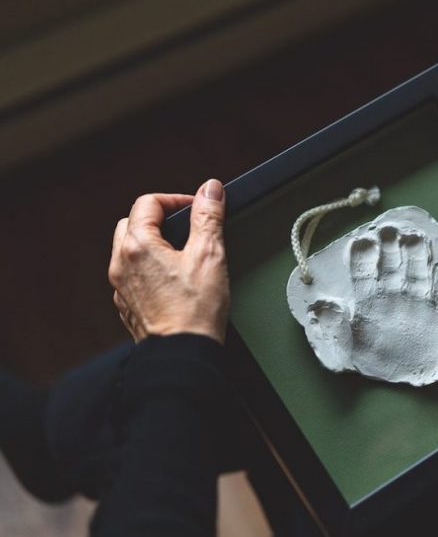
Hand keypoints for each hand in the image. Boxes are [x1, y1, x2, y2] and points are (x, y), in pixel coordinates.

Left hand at [108, 179, 229, 343]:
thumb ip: (208, 217)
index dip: (176, 199)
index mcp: (138, 246)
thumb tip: (210, 190)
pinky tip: (173, 279)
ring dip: (153, 243)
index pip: (148, 203)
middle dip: (159, 219)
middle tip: (188, 227)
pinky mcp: (127, 306)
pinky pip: (133, 275)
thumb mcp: (210, 255)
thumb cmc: (195, 311)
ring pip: (130, 249)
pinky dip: (150, 268)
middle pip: (132, 223)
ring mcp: (121, 287)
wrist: (183, 354)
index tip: (197, 208)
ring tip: (182, 253)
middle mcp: (121, 264)